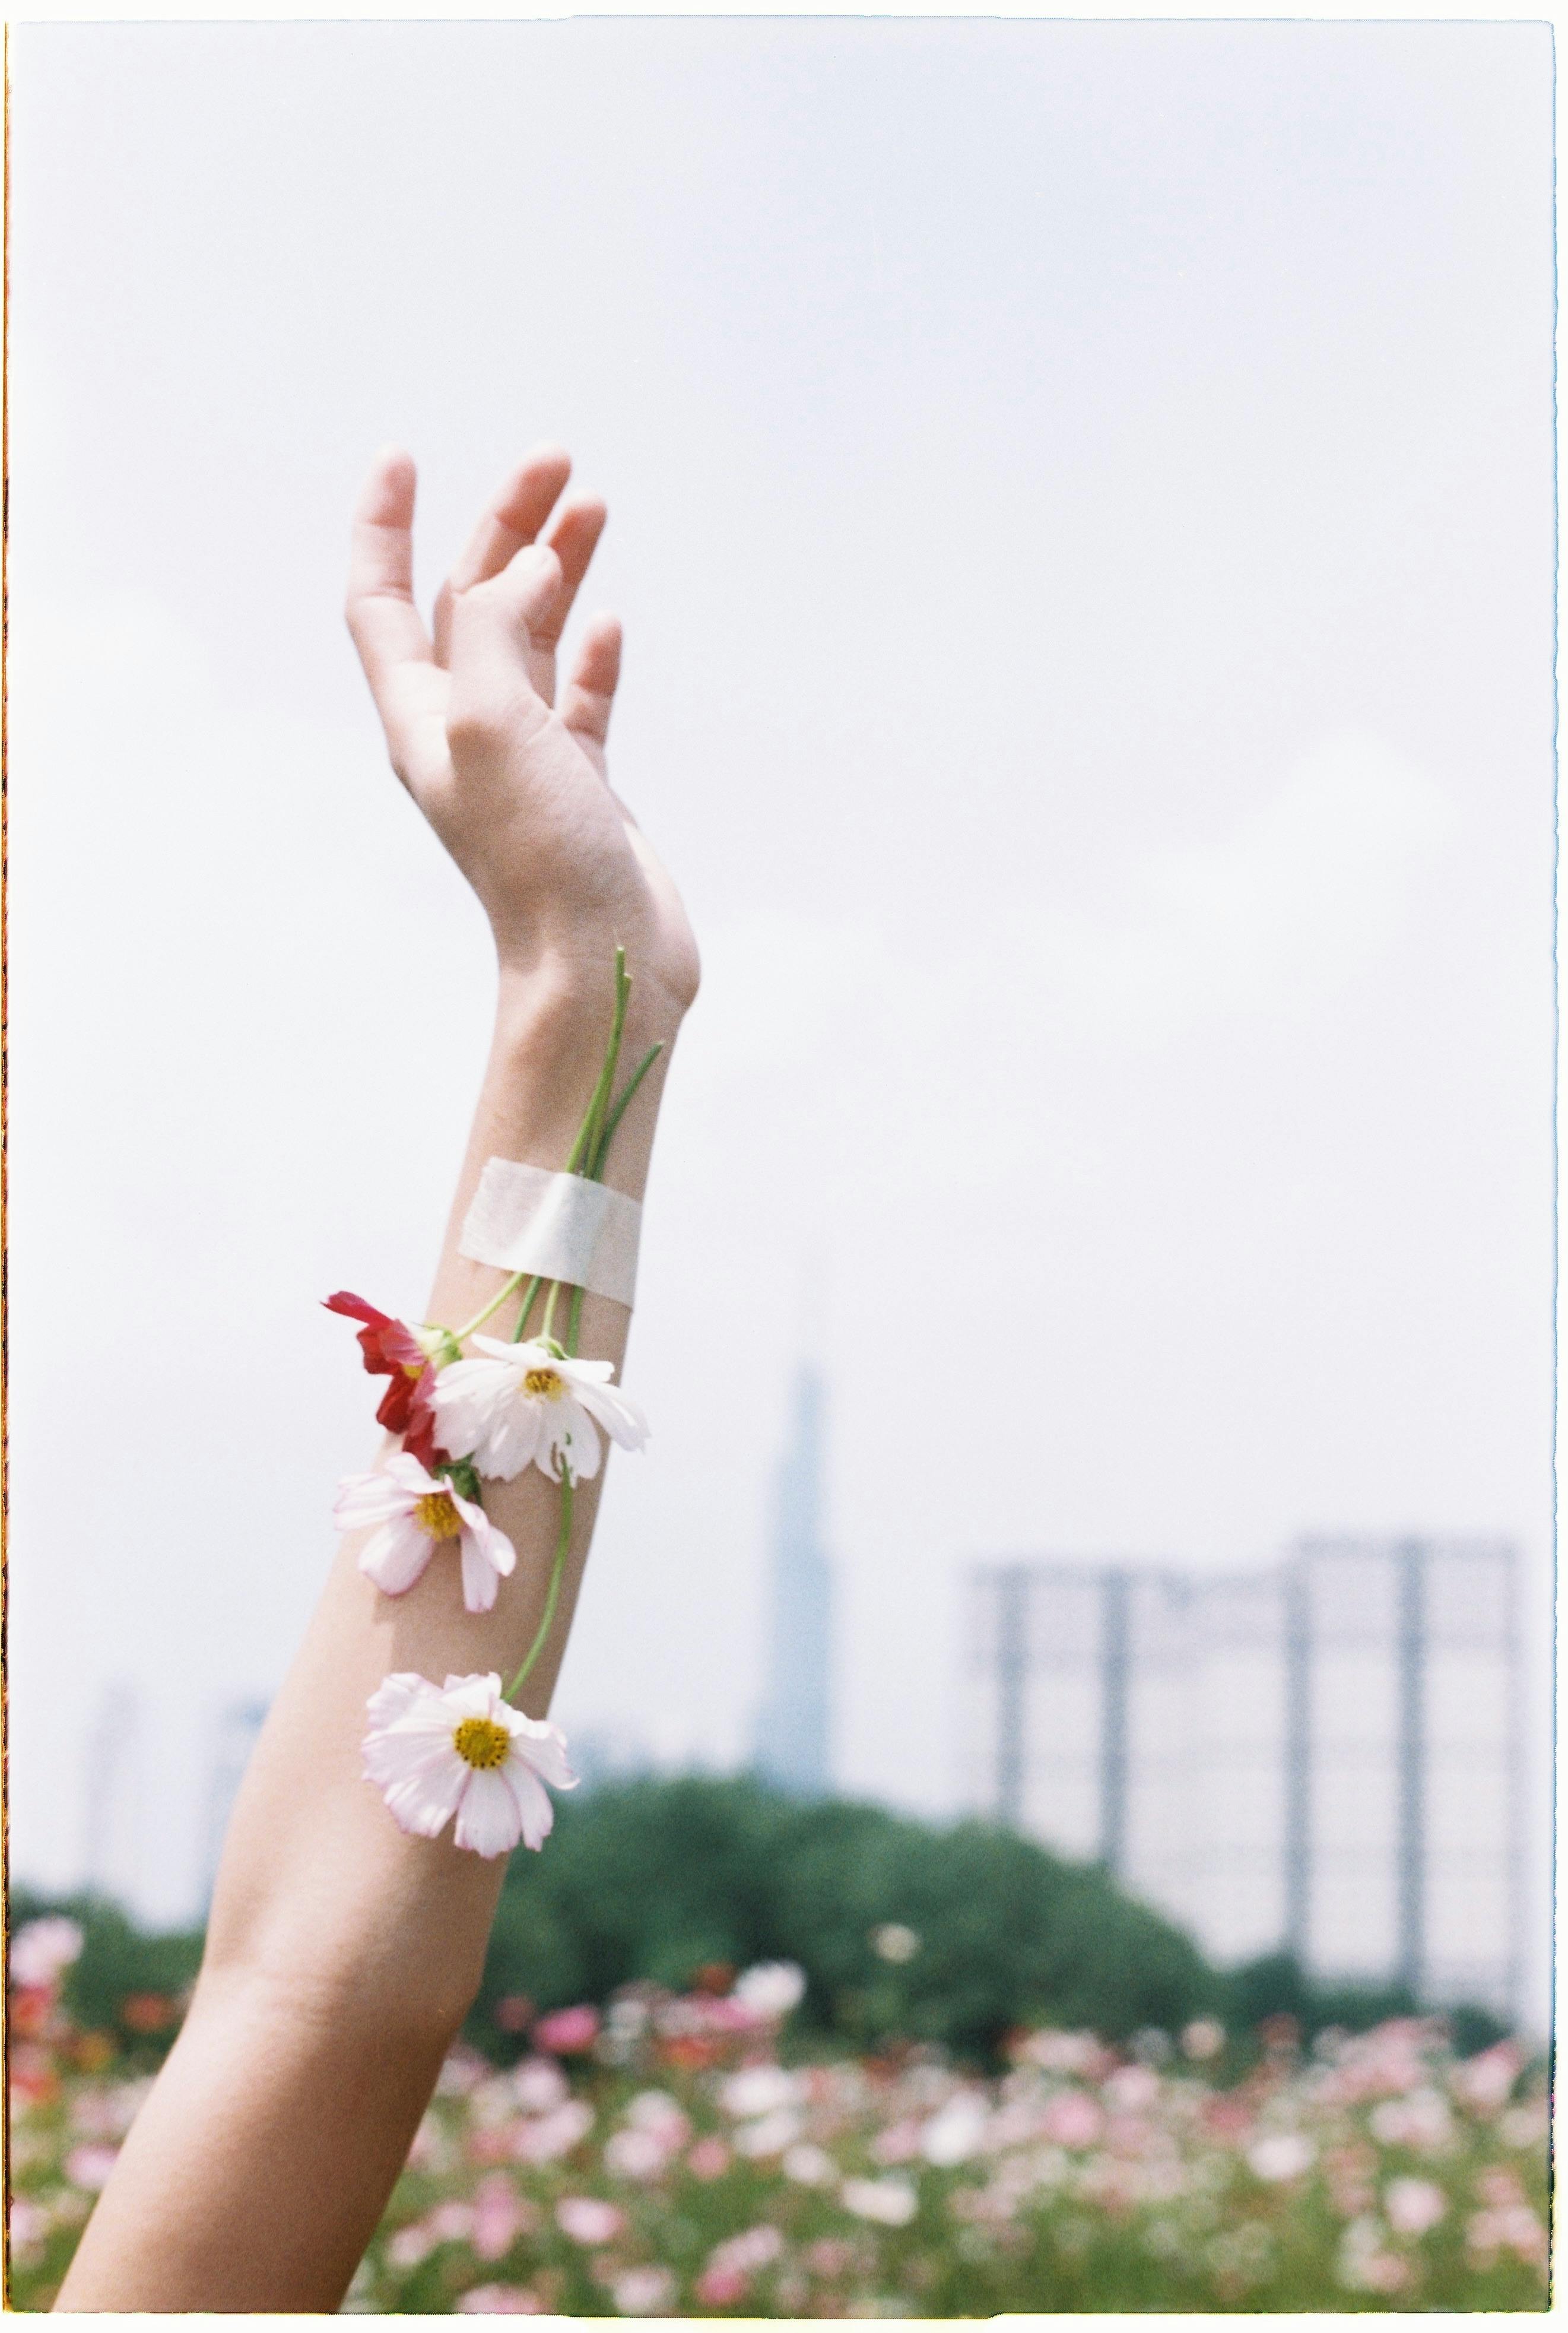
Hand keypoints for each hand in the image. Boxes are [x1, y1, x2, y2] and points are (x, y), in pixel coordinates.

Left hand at [346, 446, 698, 1018]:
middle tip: (555, 462)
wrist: (598, 962)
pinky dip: (593, 654)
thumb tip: (525, 570)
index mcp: (423, 716)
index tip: (403, 455)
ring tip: (595, 508)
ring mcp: (527, 760)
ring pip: (532, 639)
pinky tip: (610, 623)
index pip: (381, 600)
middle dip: (503, 525)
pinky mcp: (583, 790)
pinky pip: (581, 702)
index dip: (383, 525)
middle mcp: (467, 732)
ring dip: (556, 569)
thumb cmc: (537, 858)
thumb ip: (494, 628)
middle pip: (469, 602)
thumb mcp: (491, 721)